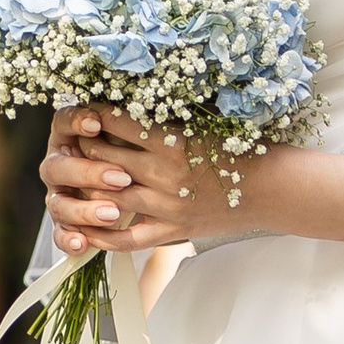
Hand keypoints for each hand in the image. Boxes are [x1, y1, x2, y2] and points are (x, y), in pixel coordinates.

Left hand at [39, 111, 243, 253]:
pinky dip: (101, 236)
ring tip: (74, 175)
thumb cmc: (239, 149)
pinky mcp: (172, 230)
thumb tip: (125, 104)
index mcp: (172, 141)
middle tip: (72, 139)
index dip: (93, 116)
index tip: (83, 111)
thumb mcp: (202, 125)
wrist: (271, 188)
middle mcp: (164, 174)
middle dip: (83, 147)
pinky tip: (83, 229)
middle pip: (104, 159)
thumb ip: (164, 119)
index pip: (116, 123)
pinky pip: (127, 239)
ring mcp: (166, 206)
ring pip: (108, 196)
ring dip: (85, 186)